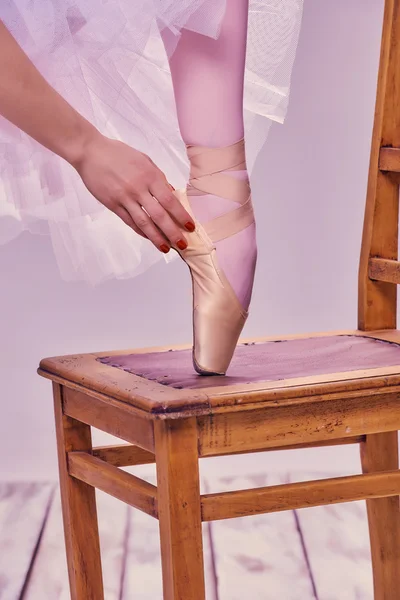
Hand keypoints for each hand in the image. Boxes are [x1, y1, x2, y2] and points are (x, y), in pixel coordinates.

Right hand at [73, 133, 193, 252]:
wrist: (91, 152)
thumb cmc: (119, 153)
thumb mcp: (144, 160)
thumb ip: (158, 177)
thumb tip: (171, 193)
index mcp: (150, 176)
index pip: (170, 200)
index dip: (181, 216)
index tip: (190, 226)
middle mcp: (138, 189)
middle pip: (159, 216)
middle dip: (173, 232)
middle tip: (182, 244)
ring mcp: (125, 198)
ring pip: (144, 223)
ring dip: (156, 238)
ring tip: (166, 248)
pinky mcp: (113, 205)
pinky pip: (129, 221)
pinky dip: (140, 231)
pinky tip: (149, 238)